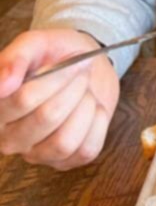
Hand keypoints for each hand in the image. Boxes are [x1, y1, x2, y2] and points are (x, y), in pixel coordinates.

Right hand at [0, 29, 119, 169]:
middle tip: (81, 71)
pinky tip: (92, 109)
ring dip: (84, 108)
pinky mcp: (65, 161)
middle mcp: (10, 138)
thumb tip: (3, 85)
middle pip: (47, 118)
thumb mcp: (34, 43)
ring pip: (64, 142)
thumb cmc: (54, 54)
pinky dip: (97, 124)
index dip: (55, 77)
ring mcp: (37, 154)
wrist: (83, 65)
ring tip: (85, 92)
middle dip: (74, 88)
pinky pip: (86, 151)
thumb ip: (15, 58)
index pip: (23, 99)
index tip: (72, 61)